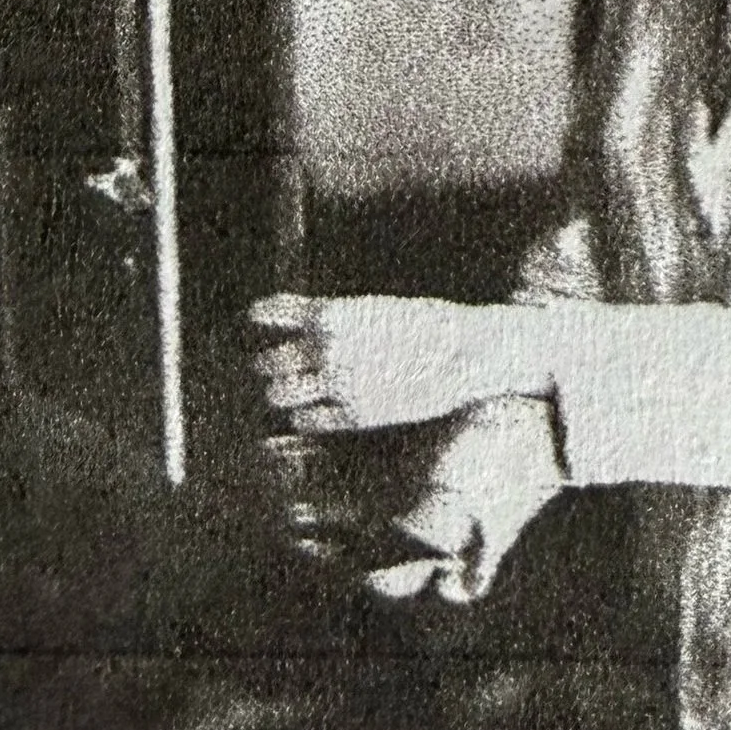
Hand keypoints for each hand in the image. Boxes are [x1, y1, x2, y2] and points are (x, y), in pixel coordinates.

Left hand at [248, 293, 549, 431]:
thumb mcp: (374, 308)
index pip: (269, 315)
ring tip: (289, 392)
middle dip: (274, 365)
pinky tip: (314, 411)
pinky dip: (305, 417)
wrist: (467, 351)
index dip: (265, 319)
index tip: (263, 322)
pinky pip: (308, 420)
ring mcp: (338, 384)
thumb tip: (305, 323)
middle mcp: (326, 350)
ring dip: (281, 392)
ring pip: (280, 394)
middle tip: (277, 368)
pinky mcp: (354, 415)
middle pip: (269, 363)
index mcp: (329, 316)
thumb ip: (336, 318)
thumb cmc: (426, 325)